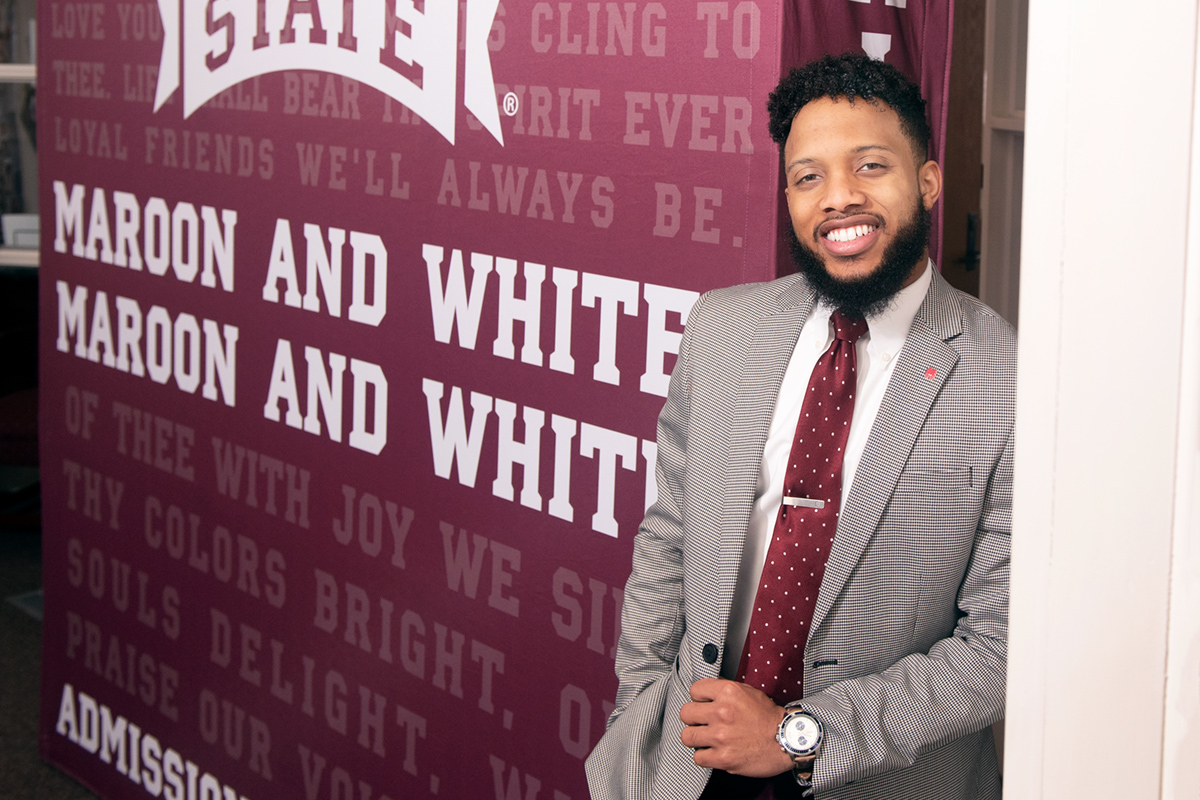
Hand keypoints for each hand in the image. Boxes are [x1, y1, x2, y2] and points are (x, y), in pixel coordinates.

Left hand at [679, 678, 793, 777]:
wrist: (787, 740)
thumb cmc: (770, 718)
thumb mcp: (749, 692)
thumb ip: (726, 690)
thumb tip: (708, 690)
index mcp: (728, 692)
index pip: (694, 690)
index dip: (699, 698)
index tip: (703, 704)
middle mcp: (722, 712)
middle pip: (685, 713)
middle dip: (694, 718)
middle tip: (702, 722)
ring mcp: (721, 736)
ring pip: (687, 736)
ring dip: (696, 738)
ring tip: (706, 738)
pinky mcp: (723, 758)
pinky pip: (698, 757)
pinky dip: (704, 756)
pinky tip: (713, 751)